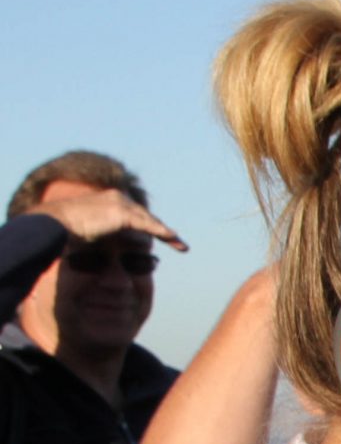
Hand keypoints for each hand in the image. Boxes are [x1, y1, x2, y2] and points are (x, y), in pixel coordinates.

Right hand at [34, 188, 185, 252]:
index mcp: (109, 199)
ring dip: (167, 234)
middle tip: (178, 242)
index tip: (163, 236)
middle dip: (163, 230)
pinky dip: (161, 233)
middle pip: (147, 216)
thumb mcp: (89, 229)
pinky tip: (172, 239)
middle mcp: (117, 197)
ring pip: (150, 221)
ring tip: (181, 245)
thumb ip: (103, 231)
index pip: (136, 213)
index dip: (151, 225)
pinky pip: (146, 225)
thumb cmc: (66, 229)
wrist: (55, 223)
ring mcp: (120, 203)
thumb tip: (107, 245)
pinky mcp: (121, 213)